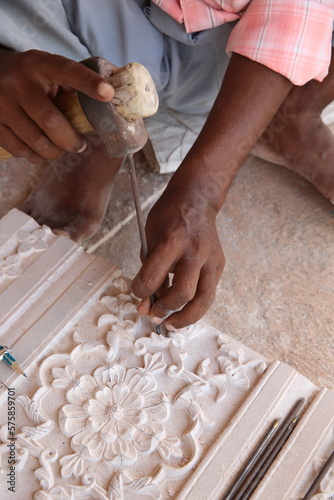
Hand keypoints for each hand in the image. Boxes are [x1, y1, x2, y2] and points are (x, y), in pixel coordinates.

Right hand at [0, 49, 113, 162]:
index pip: (67, 70)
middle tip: (81, 146)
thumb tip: (111, 103)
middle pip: (51, 122)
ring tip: (62, 150)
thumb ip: (72, 85)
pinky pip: (21, 150)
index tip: (108, 93)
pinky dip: (36, 157)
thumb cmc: (31, 77)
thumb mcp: (48, 71)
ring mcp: (2, 104)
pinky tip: (42, 152)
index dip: (88, 82)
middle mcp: (18, 83)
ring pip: (37, 142)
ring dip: (56, 152)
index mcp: (39, 64)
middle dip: (72, 141)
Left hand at [131, 185, 224, 328]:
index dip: (140, 291)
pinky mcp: (219, 265)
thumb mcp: (150, 237)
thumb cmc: (168, 217)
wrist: (196, 200)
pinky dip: (195, 305)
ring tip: (171, 325)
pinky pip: (209, 293)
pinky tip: (183, 309)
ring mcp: (211, 259)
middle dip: (165, 309)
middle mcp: (195, 252)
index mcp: (172, 241)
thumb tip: (145, 301)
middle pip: (183, 293)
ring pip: (204, 300)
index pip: (153, 277)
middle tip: (154, 315)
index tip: (137, 293)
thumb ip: (148, 269)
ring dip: (186, 318)